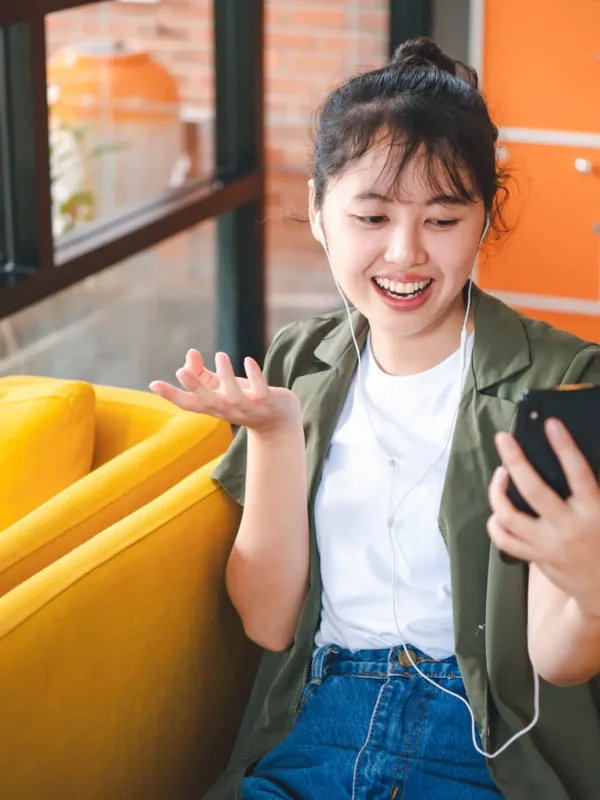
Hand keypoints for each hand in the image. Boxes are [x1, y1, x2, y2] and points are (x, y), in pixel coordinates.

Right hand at [149, 349, 300, 433]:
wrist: (279, 422)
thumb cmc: (245, 401)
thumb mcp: (221, 388)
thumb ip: (203, 373)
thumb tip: (190, 353)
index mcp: (213, 407)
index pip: (188, 404)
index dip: (171, 395)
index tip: (153, 384)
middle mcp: (227, 410)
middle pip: (207, 402)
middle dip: (194, 387)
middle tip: (180, 371)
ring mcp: (248, 408)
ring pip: (234, 396)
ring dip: (226, 376)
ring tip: (220, 354)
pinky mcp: (268, 402)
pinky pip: (260, 390)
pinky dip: (255, 376)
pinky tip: (248, 359)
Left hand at [487, 419, 599, 618]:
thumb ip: (588, 490)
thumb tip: (564, 458)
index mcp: (593, 511)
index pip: (579, 473)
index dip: (565, 447)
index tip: (551, 424)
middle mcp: (568, 527)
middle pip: (534, 491)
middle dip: (516, 461)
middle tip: (503, 439)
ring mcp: (548, 544)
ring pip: (510, 516)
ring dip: (498, 492)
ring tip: (500, 473)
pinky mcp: (534, 557)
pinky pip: (504, 540)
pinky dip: (496, 523)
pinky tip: (496, 510)